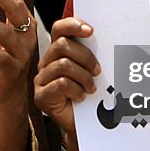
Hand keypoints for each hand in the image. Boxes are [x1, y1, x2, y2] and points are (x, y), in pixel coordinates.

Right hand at [34, 17, 99, 133]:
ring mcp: (41, 79)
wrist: (86, 125)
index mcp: (58, 52)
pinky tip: (81, 97)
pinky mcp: (41, 96)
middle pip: (62, 45)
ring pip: (63, 65)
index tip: (91, 31)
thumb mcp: (93, 70)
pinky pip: (61, 83)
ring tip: (91, 88)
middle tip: (98, 71)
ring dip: (83, 77)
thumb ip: (93, 54)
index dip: (73, 25)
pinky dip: (76, 90)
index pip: (59, 29)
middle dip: (85, 57)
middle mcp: (46, 63)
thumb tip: (108, 38)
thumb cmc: (91, 96)